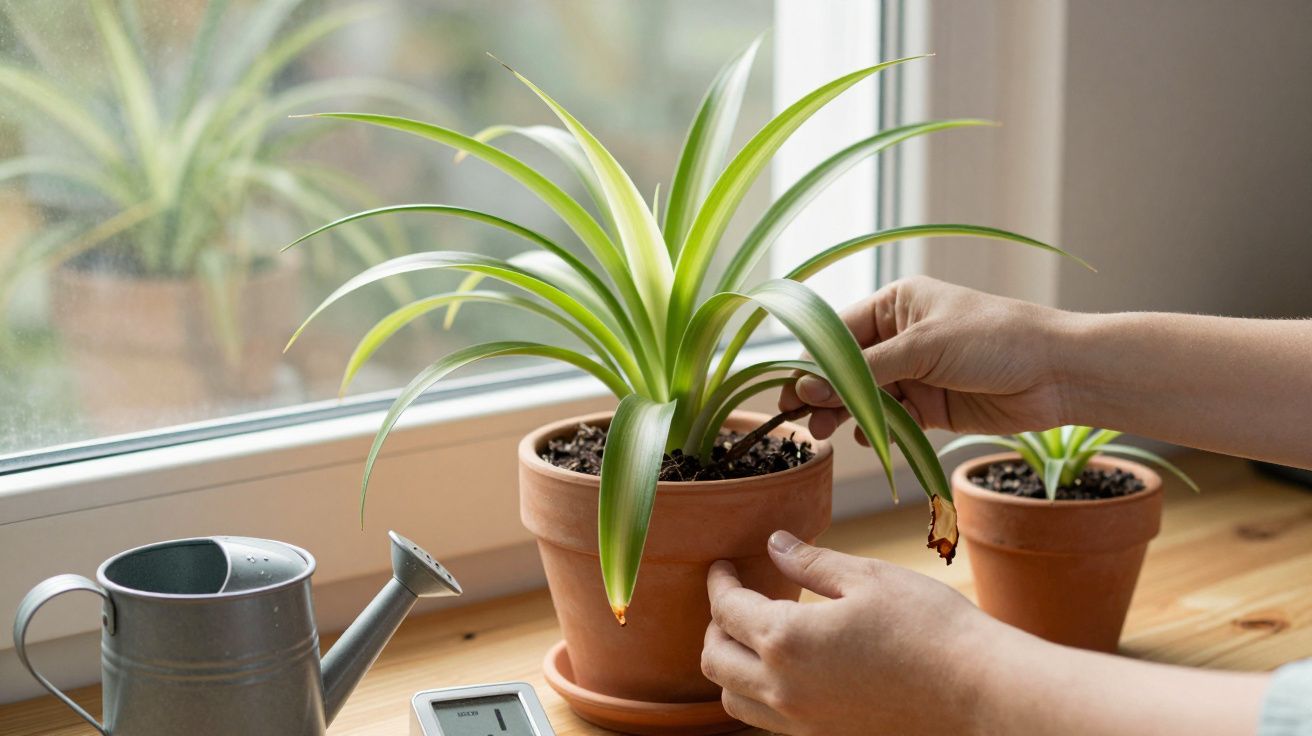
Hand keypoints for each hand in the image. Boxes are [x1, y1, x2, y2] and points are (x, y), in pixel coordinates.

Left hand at [702, 531, 1008, 735]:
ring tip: (752, 636)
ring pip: (735, 699)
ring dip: (730, 666)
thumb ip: (810, 563)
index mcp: (786, 640)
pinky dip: (758, 694)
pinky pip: (768, 722)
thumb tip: (773, 545)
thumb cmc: (931, 628)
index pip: (727, 609)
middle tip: (733, 597)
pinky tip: (787, 670)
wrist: (981, 695)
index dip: (719, 582)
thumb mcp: (868, 578)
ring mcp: (802, 724)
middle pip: (715, 660)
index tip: (723, 566)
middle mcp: (783, 689)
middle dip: (715, 625)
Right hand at [779, 276, 1073, 440]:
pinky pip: (893, 418)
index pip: (839, 333)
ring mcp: (917, 372)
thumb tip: (808, 387)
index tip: (789, 391)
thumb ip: (864, 371)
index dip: (812, 362)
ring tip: (828, 432)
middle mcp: (902, 336)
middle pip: (847, 367)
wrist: (1059, 373)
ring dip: (847, 413)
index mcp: (897, 304)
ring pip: (867, 395)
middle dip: (824, 392)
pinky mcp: (933, 405)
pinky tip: (868, 437)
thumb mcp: (923, 347)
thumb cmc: (995, 339)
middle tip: (800, 420)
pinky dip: (878, 428)